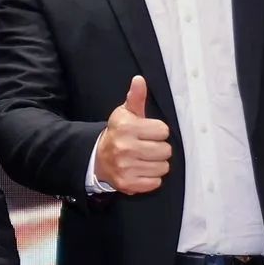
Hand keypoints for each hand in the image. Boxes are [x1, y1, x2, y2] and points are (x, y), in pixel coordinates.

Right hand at [93, 74, 172, 193]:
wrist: (97, 158)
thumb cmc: (118, 133)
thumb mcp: (125, 113)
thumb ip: (136, 97)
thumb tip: (139, 80)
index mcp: (127, 128)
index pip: (163, 130)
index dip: (158, 131)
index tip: (148, 133)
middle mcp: (125, 148)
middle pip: (165, 150)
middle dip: (159, 148)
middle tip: (147, 147)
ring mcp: (126, 167)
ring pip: (163, 167)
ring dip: (156, 164)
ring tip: (145, 159)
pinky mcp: (128, 184)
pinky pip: (155, 182)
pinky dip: (151, 178)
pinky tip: (141, 170)